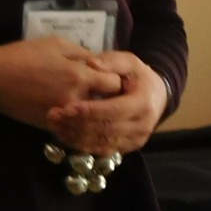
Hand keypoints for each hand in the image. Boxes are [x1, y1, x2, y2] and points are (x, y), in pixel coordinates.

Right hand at [0, 36, 121, 132]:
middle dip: (112, 100)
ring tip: (97, 107)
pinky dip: (83, 125)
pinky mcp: (55, 127)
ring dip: (99, 115)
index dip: (117, 80)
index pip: (116, 84)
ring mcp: (67, 116)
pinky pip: (79, 130)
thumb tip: (101, 63)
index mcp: (80, 76)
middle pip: (111, 106)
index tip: (112, 78)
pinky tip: (82, 117)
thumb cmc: (23, 56)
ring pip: (97, 121)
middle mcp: (78, 98)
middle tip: (109, 96)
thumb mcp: (56, 44)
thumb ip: (83, 54)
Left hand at [48, 51, 167, 155]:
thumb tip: (91, 64)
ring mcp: (137, 139)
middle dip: (78, 124)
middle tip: (53, 115)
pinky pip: (103, 150)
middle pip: (106, 129)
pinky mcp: (128, 147)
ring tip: (54, 125)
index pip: (114, 111)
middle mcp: (143, 126)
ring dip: (76, 136)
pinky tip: (65, 135)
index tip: (66, 107)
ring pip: (102, 142)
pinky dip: (82, 145)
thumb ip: (111, 60)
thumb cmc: (137, 76)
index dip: (90, 111)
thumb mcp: (128, 61)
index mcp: (143, 104)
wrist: (157, 96)